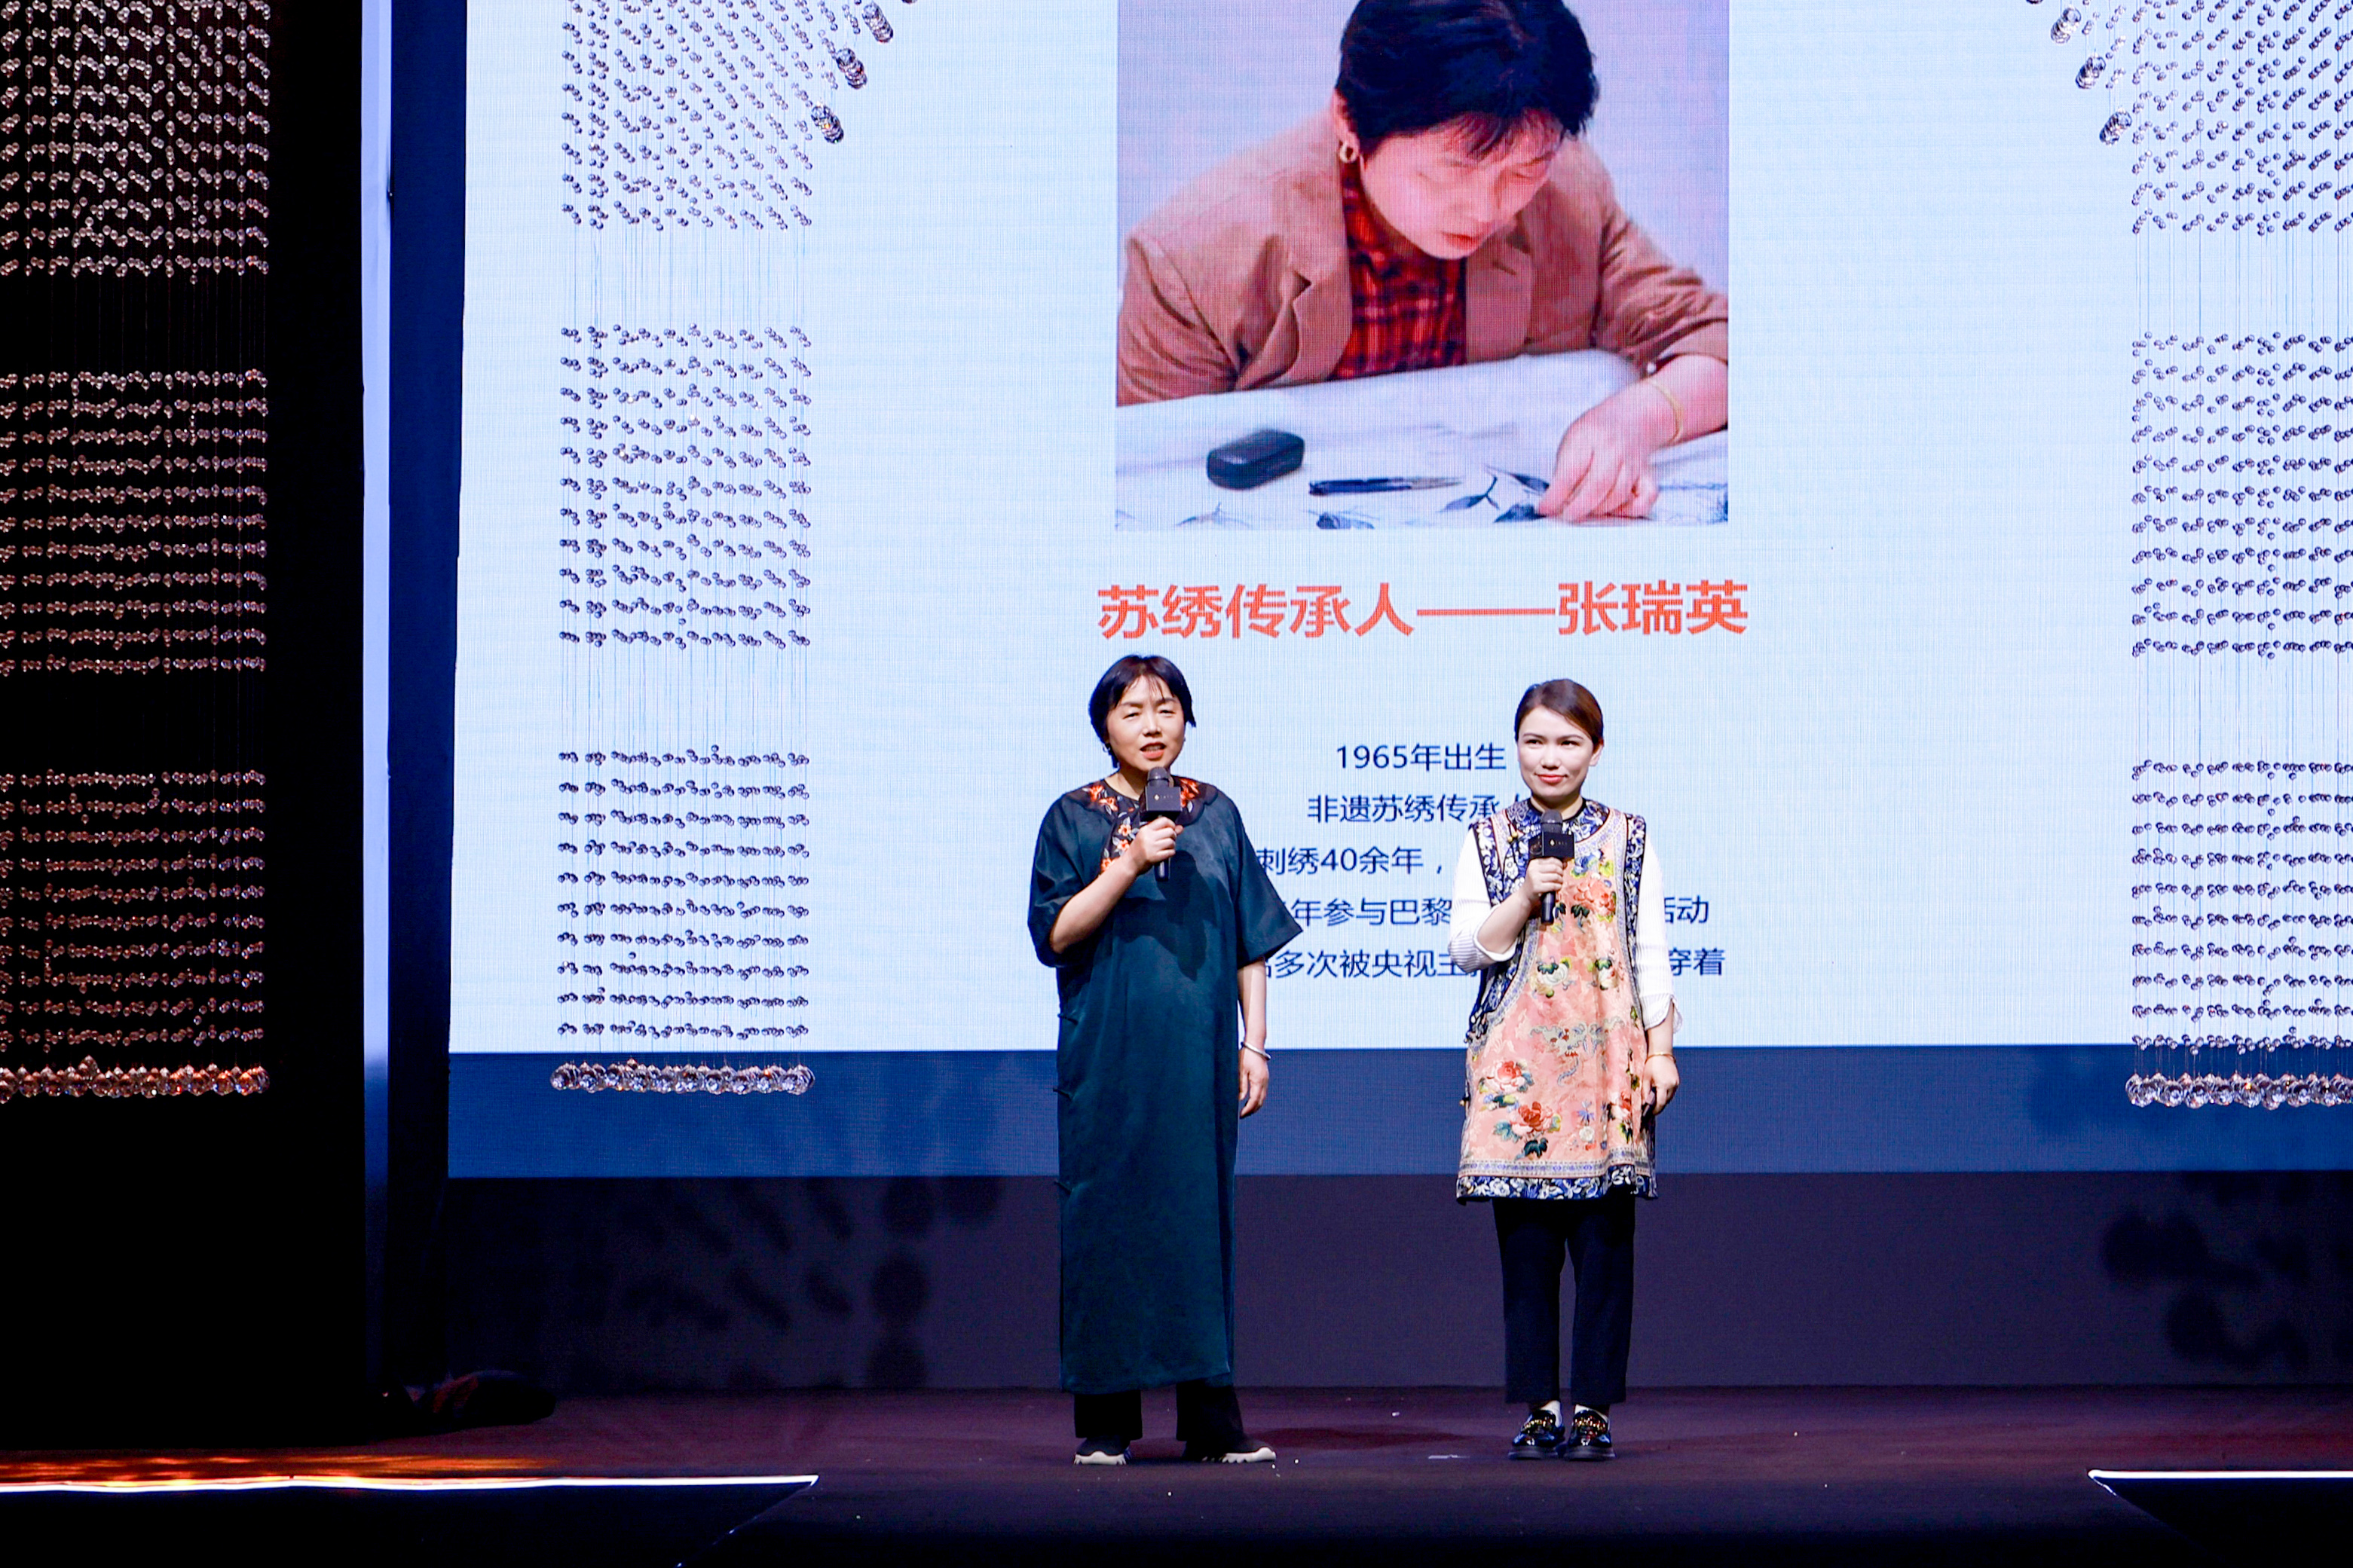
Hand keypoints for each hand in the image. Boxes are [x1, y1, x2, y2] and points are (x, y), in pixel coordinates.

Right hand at [1121, 817, 1182, 876]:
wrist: (1130, 863)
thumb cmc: (1138, 850)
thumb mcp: (1147, 837)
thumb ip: (1163, 831)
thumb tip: (1180, 827)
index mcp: (1145, 830)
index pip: (1164, 820)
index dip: (1171, 824)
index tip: (1171, 829)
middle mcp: (1148, 837)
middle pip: (1170, 831)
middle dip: (1173, 836)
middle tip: (1168, 840)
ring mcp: (1151, 847)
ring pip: (1171, 842)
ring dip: (1172, 845)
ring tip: (1166, 848)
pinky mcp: (1154, 857)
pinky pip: (1170, 852)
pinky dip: (1171, 853)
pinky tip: (1165, 853)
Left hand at [1238, 1047, 1267, 1117]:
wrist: (1255, 1045)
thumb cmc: (1246, 1056)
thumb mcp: (1240, 1070)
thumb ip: (1241, 1085)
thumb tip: (1240, 1099)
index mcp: (1258, 1081)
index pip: (1254, 1100)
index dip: (1248, 1109)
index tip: (1241, 1115)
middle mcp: (1264, 1082)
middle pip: (1260, 1102)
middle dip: (1252, 1110)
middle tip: (1242, 1116)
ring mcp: (1266, 1080)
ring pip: (1263, 1098)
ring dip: (1255, 1106)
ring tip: (1246, 1111)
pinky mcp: (1265, 1078)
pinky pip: (1263, 1093)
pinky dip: (1258, 1100)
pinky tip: (1251, 1101)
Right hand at [1522, 857, 1567, 900]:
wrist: (1525, 895)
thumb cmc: (1535, 882)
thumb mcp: (1540, 872)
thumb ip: (1551, 867)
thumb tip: (1565, 863)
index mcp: (1534, 863)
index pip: (1552, 859)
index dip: (1560, 863)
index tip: (1562, 867)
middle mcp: (1533, 869)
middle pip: (1555, 867)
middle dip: (1561, 872)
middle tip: (1561, 876)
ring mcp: (1535, 878)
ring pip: (1555, 876)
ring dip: (1560, 880)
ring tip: (1559, 882)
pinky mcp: (1537, 887)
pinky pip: (1553, 885)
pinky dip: (1558, 887)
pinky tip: (1557, 888)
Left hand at [1540, 393, 1664, 521]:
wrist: (1632, 417)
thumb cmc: (1594, 434)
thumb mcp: (1571, 441)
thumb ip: (1562, 471)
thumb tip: (1552, 505)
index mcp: (1589, 436)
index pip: (1571, 470)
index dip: (1556, 495)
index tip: (1545, 508)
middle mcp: (1614, 449)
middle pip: (1599, 484)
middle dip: (1579, 507)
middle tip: (1567, 516)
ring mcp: (1633, 462)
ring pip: (1619, 495)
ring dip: (1599, 509)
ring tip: (1586, 509)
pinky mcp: (1647, 475)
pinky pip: (1646, 499)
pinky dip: (1631, 510)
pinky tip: (1616, 508)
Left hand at [1642, 1054, 1678, 1115]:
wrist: (1662, 1053)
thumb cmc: (1651, 1064)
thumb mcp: (1646, 1078)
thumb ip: (1645, 1092)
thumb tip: (1645, 1103)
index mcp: (1664, 1085)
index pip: (1661, 1103)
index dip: (1656, 1110)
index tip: (1652, 1113)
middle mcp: (1672, 1085)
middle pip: (1666, 1101)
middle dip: (1659, 1106)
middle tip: (1651, 1109)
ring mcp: (1676, 1083)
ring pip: (1670, 1097)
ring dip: (1663, 1100)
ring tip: (1655, 1101)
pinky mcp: (1677, 1081)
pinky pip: (1672, 1091)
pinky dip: (1666, 1094)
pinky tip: (1660, 1093)